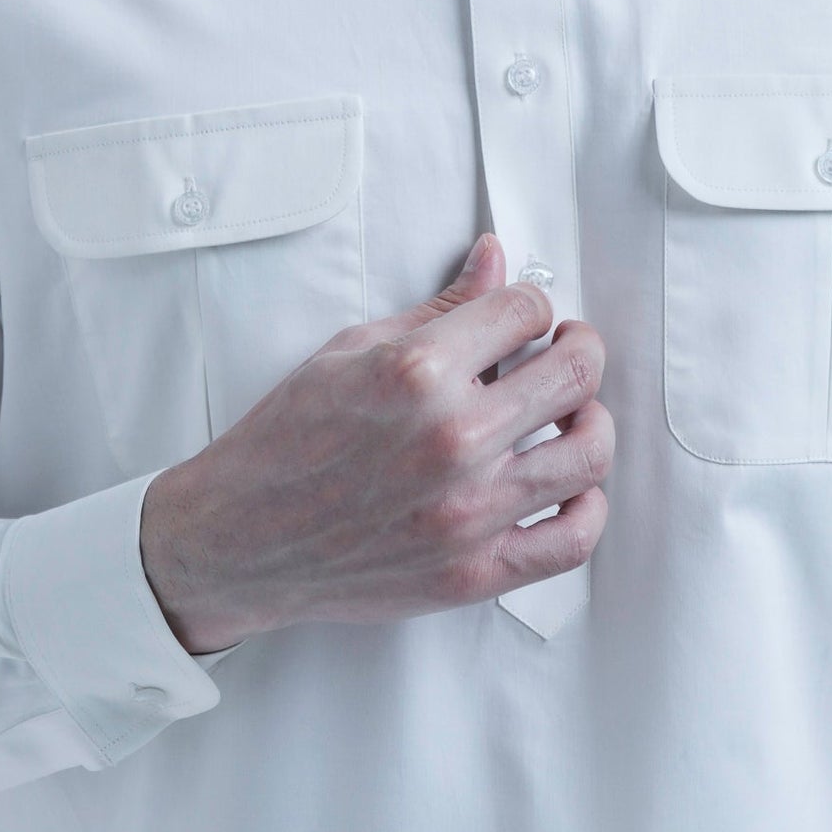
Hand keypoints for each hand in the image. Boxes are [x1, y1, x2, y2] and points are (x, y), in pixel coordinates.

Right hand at [138, 232, 611, 651]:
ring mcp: (468, 512)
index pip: (526, 309)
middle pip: (576, 371)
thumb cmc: (286, 443)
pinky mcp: (473, 572)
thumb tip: (495, 260)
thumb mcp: (350, 351)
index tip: (522, 316)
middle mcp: (451, 439)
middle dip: (578, 347)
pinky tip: (567, 487)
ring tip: (569, 414)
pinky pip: (572, 542)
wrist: (240, 539)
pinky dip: (587, 508)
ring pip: (590, 452)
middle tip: (564, 349)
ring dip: (591, 420)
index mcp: (416, 372)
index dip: (529, 304)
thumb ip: (438, 308)